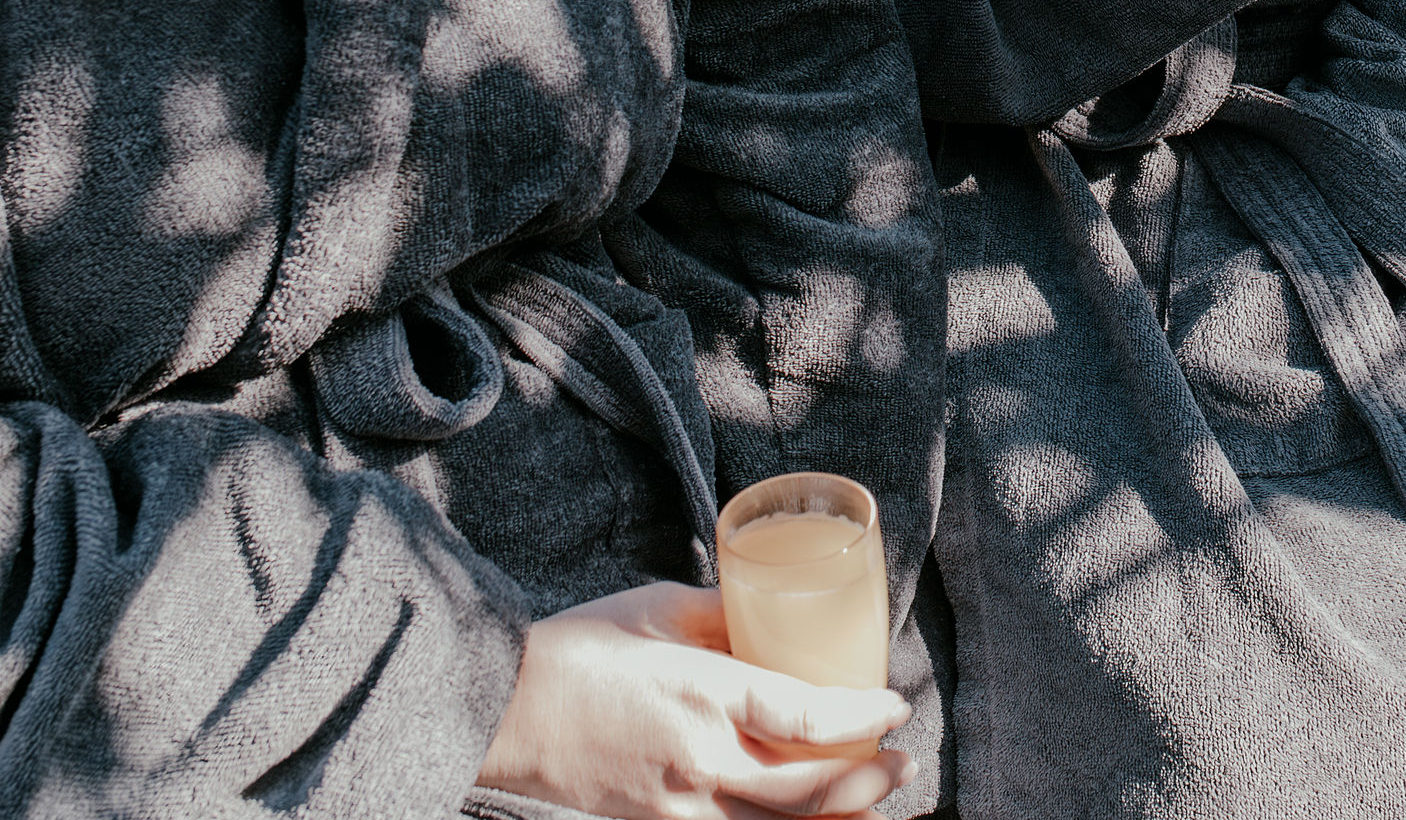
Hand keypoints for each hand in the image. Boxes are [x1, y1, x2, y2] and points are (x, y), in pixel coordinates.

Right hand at [475, 580, 912, 819]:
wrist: (501, 709)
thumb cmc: (577, 649)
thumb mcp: (657, 608)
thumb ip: (721, 613)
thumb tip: (771, 608)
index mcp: (702, 691)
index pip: (807, 715)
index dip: (863, 716)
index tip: (895, 705)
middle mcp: (700, 758)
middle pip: (809, 790)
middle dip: (870, 780)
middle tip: (904, 761)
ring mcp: (679, 805)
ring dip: (841, 819)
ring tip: (877, 803)